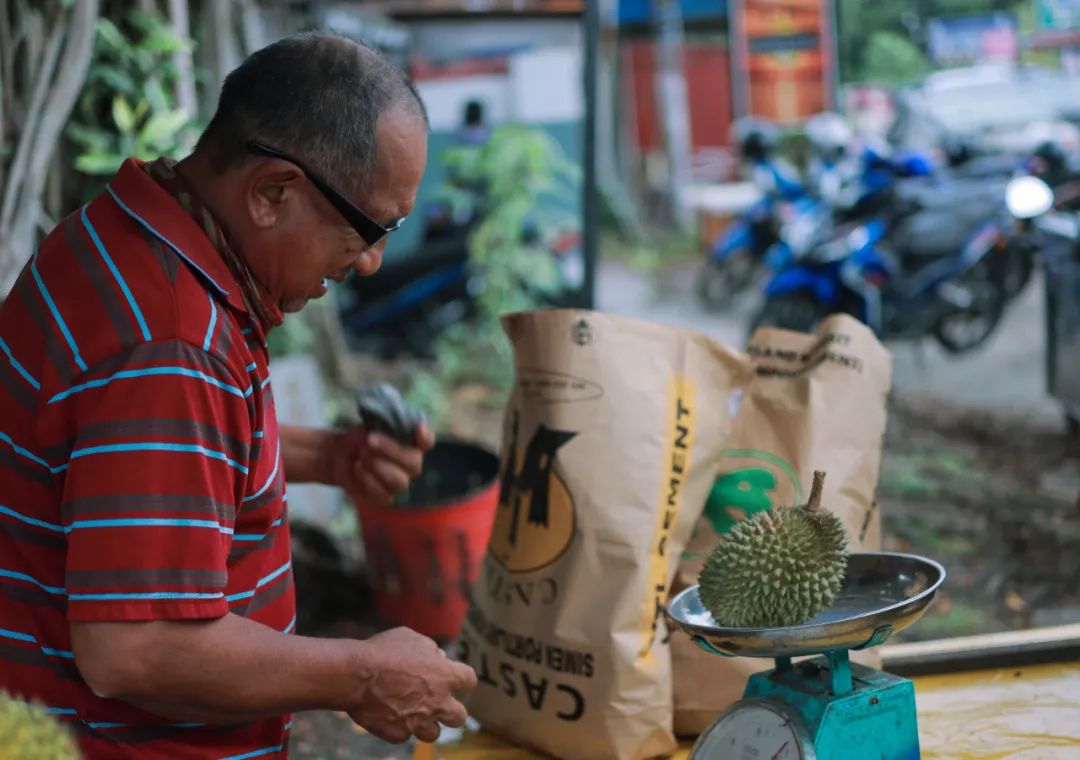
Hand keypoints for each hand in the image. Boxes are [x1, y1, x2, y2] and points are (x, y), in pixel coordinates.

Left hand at [328, 423, 434, 506]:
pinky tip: (357, 468)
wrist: (338, 455)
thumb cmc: (360, 438)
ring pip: (400, 482)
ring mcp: (399, 482)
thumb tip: (390, 424)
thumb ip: (384, 424)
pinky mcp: (385, 497)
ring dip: (377, 466)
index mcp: (411, 443)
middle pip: (414, 463)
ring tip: (361, 456)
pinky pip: (384, 495)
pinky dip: (368, 480)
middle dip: (391, 450)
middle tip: (370, 440)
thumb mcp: (369, 425)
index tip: (418, 429)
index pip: (427, 441)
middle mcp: (410, 464)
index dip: (425, 437)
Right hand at [348, 627, 476, 743]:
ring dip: (426, 724)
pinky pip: (404, 734)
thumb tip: (439, 657)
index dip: (462, 680)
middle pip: (460, 717)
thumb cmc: (384, 652)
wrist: (357, 675)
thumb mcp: (411, 638)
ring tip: (412, 713)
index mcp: (446, 676)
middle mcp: (438, 702)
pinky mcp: (399, 734)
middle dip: (451, 712)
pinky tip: (388, 714)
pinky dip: (399, 726)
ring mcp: (419, 722)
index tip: (455, 679)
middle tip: (439, 704)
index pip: (469, 681)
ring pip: (433, 733)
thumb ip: (430, 649)